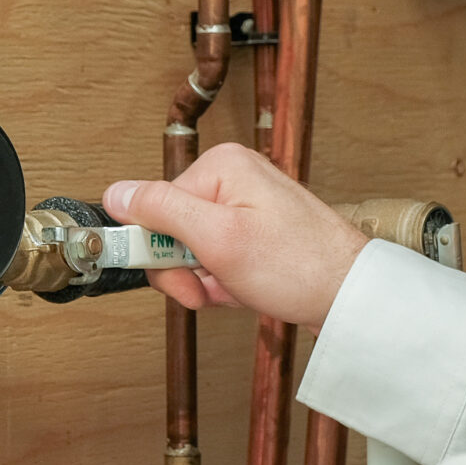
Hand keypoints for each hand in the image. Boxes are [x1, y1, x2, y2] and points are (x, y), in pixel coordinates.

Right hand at [103, 142, 367, 327]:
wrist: (351, 298)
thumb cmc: (299, 267)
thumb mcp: (217, 239)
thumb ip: (160, 211)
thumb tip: (114, 194)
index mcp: (221, 166)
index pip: (154, 206)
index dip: (160, 252)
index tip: (178, 278)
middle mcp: (233, 178)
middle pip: (172, 229)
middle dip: (185, 270)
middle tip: (208, 288)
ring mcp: (247, 206)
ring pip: (193, 250)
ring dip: (206, 280)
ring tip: (236, 289)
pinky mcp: (256, 233)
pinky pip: (217, 259)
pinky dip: (224, 283)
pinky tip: (244, 291)